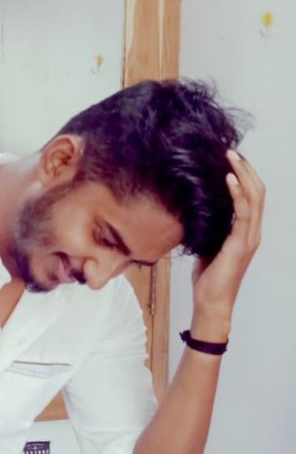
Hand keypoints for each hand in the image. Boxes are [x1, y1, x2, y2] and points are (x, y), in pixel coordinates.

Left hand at [191, 150, 264, 337]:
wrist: (210, 303)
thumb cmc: (208, 279)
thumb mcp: (208, 245)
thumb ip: (210, 227)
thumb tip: (196, 208)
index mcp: (246, 232)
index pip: (252, 196)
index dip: (244, 175)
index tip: (230, 159)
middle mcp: (253, 232)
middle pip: (257, 191)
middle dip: (246, 168)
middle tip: (230, 150)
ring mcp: (249, 238)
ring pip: (254, 197)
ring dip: (243, 174)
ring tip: (230, 156)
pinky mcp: (240, 244)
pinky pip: (243, 212)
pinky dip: (237, 193)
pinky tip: (229, 178)